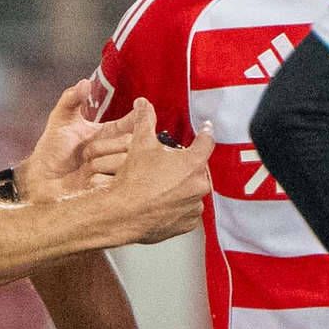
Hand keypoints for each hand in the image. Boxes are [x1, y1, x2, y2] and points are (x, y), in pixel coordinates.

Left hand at [25, 76, 150, 199]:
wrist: (40, 179)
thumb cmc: (51, 150)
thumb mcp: (60, 120)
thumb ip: (71, 98)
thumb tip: (85, 83)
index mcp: (109, 133)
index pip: (134, 122)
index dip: (140, 117)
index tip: (141, 109)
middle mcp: (115, 151)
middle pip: (131, 143)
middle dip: (109, 145)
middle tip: (87, 151)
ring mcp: (114, 170)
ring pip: (124, 162)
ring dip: (100, 162)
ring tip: (84, 166)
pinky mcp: (110, 189)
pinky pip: (115, 181)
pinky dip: (98, 178)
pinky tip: (86, 181)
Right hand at [88, 132, 212, 246]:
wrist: (121, 213)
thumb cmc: (133, 181)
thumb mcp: (139, 144)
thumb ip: (145, 120)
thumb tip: (143, 105)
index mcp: (192, 163)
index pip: (206, 142)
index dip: (204, 133)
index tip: (206, 130)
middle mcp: (198, 185)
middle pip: (198, 169)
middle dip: (185, 166)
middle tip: (167, 167)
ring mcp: (193, 206)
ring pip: (192, 191)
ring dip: (182, 187)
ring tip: (162, 187)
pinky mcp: (187, 223)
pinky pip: (187, 211)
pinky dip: (178, 206)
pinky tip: (162, 202)